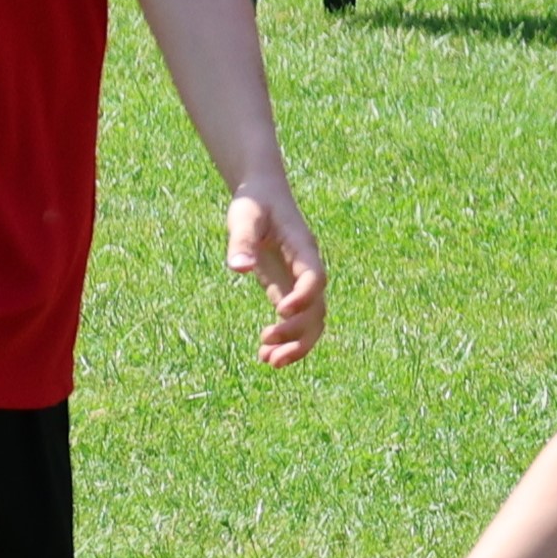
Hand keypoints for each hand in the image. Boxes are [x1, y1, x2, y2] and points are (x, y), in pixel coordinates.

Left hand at [229, 180, 326, 366]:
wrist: (262, 195)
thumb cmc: (254, 202)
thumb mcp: (243, 216)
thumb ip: (242, 241)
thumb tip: (239, 268)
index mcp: (303, 248)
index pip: (314, 278)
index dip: (303, 297)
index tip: (280, 312)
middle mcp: (307, 269)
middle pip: (318, 309)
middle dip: (298, 335)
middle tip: (272, 355)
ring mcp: (299, 282)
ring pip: (311, 321)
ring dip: (295, 345)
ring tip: (268, 362)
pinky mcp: (287, 290)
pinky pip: (295, 321)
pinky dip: (285, 339)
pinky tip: (264, 355)